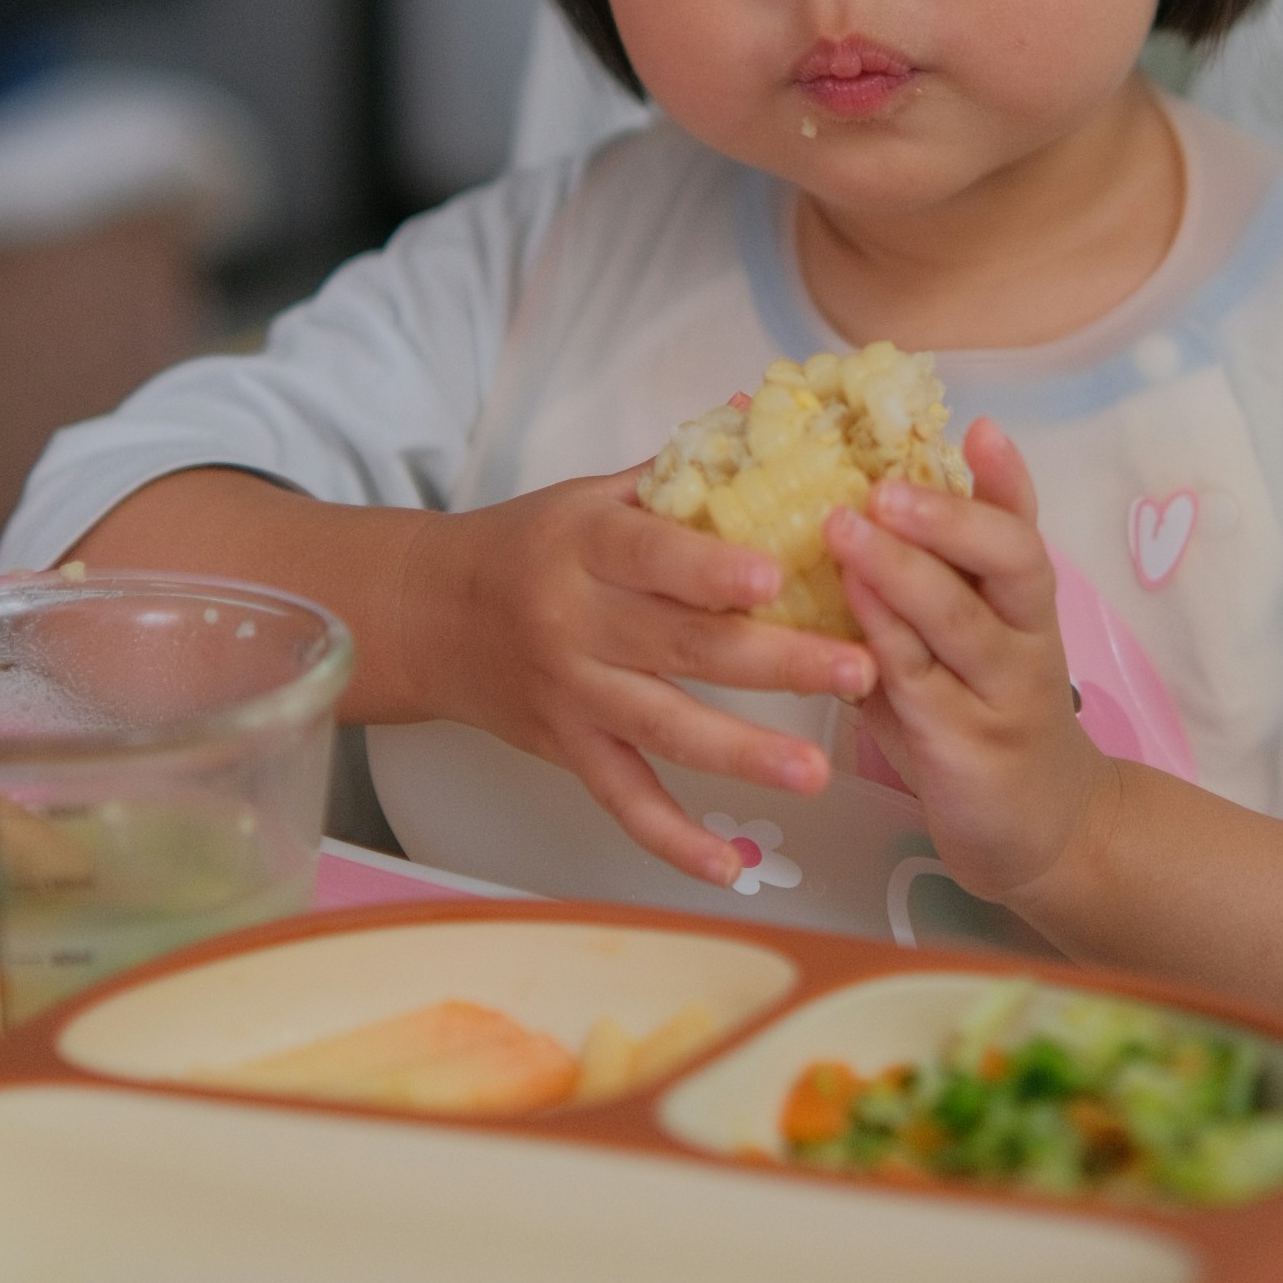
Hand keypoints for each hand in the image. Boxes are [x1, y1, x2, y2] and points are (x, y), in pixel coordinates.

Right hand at [71, 463, 872, 895]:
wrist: (426, 614)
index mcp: (586, 544)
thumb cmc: (529, 544)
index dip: (709, 568)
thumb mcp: (592, 492)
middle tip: (857, 669)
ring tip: (818, 771)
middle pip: (681, 647)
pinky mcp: (568, 751)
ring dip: (745, 756)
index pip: (650, 555)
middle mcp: (576, 622)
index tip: (774, 574)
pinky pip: (625, 803)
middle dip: (777, 663)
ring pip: (664, 730)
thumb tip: (772, 414)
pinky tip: (734, 868)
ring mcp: (572, 695)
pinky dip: (676, 841)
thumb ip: (682, 469)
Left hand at [824, 419, 1110, 903]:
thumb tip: (829, 507)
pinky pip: (924, 688)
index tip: (981, 427)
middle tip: (887, 485)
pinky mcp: (971, 749)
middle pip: (1014, 561)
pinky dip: (886, 645)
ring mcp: (1004, 695)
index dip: (1006, 478)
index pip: (1022, 526)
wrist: (1041, 834)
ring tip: (846, 529)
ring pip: (962, 621)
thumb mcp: (958, 646)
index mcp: (1022, 604)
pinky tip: (848, 617)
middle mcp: (1026, 639)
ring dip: (903, 572)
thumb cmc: (980, 720)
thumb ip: (916, 587)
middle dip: (951, 516)